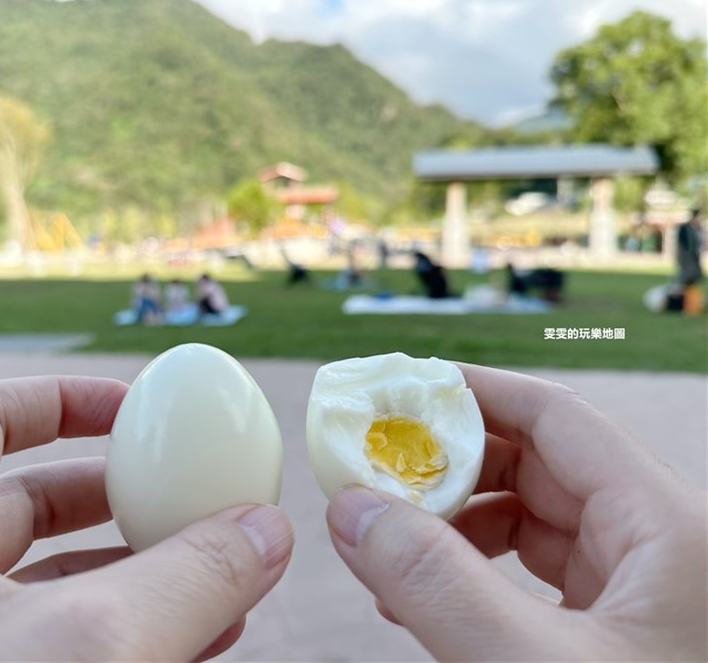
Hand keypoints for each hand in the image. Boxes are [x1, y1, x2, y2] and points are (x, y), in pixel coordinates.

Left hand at [0, 377, 293, 661]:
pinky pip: (62, 651)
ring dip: (140, 573)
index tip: (139, 411)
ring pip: (51, 587)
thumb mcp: (91, 646)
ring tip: (219, 572)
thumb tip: (267, 529)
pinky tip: (202, 642)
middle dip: (117, 495)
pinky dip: (132, 635)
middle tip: (188, 493)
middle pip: (24, 504)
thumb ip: (189, 576)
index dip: (64, 401)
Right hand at [327, 363, 706, 660]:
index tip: (394, 392)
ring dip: (454, 523)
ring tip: (391, 547)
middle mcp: (662, 543)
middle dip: (448, 465)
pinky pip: (536, 574)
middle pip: (538, 463)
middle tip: (373, 473)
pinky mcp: (618, 630)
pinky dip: (475, 574)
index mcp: (670, 525)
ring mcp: (641, 589)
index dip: (470, 392)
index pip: (554, 416)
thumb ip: (437, 586)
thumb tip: (351, 508)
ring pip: (533, 520)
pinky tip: (429, 598)